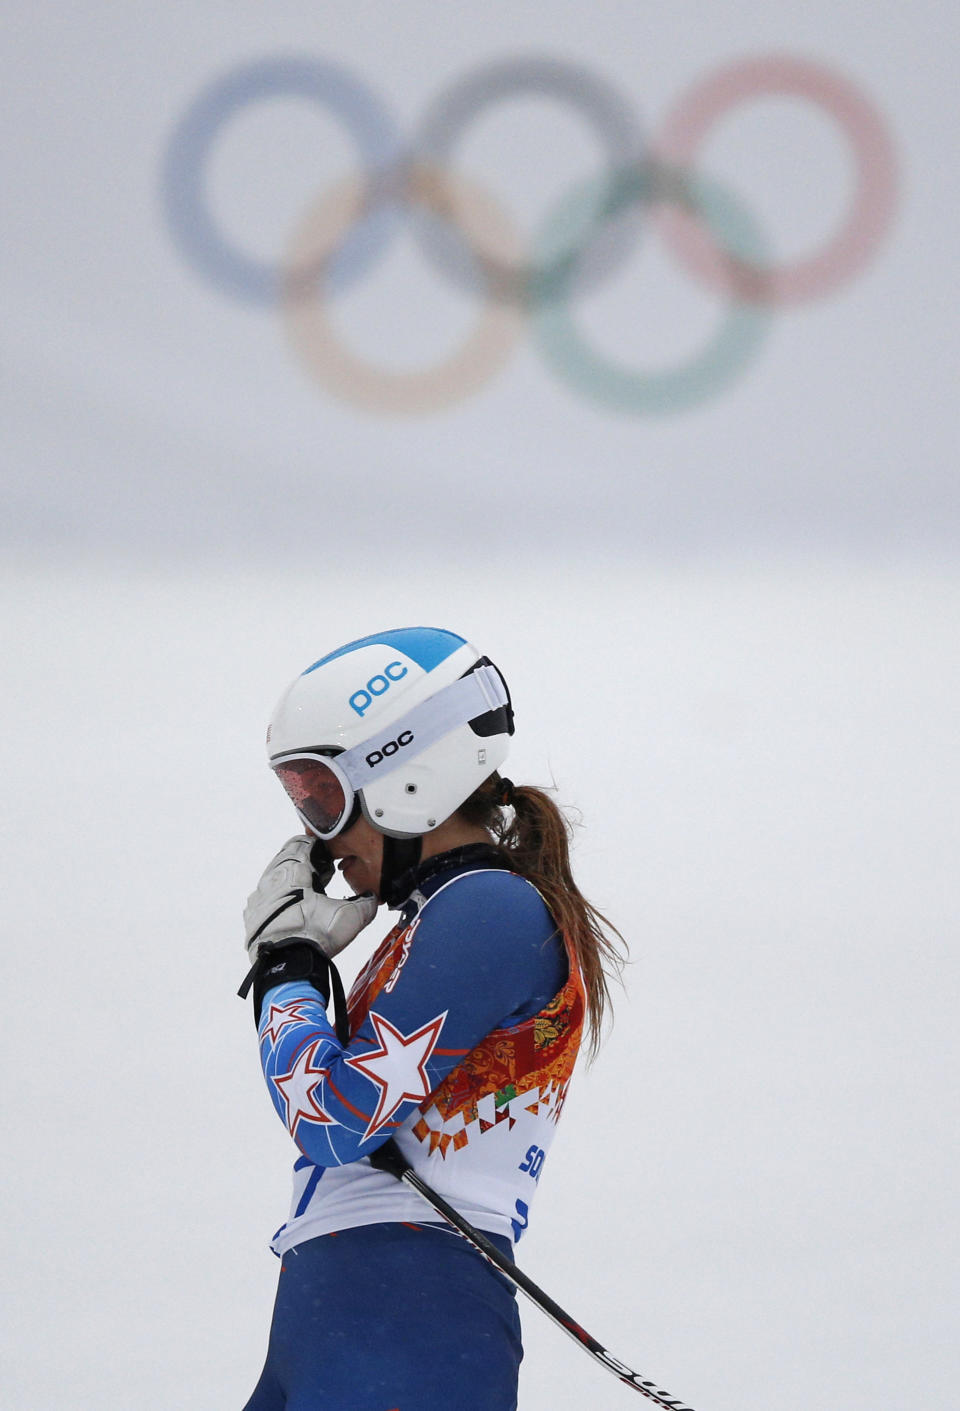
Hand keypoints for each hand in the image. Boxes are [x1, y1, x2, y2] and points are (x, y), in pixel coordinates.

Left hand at [244, 835, 377, 961]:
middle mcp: (272, 879)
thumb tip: (372, 897)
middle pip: (285, 858)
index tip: (327, 856)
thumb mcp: (350, 917)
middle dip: (302, 862)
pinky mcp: (252, 916)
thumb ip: (366, 902)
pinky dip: (275, 898)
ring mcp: (259, 898)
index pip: (301, 844)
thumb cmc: (318, 934)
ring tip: (304, 893)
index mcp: (294, 871)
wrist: (287, 965)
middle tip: (318, 873)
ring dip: (287, 880)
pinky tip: (287, 909)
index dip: (316, 847)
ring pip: (272, 878)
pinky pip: (262, 898)